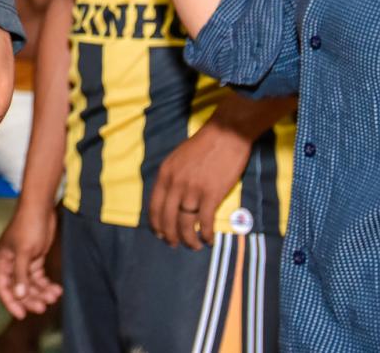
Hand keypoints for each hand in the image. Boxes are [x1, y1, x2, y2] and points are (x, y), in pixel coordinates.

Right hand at [0, 199, 62, 318]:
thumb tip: (19, 295)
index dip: (11, 302)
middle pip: (18, 288)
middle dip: (30, 298)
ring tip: (54, 295)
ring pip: (30, 285)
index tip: (22, 315)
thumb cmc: (28, 226)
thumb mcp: (24, 252)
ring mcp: (22, 262)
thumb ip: (21, 275)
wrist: (41, 209)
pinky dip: (47, 284)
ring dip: (41, 292)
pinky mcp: (34, 259)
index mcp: (1, 261)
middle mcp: (9, 263)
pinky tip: (56, 289)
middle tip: (43, 307)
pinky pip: (39, 278)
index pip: (3, 287)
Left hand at [147, 121, 252, 249]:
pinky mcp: (212, 194)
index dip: (156, 223)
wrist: (225, 135)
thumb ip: (171, 178)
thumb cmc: (202, 146)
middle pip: (167, 218)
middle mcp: (175, 184)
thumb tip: (169, 198)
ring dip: (188, 239)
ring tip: (193, 246)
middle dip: (169, 235)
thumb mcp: (177, 159)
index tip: (160, 233)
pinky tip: (208, 240)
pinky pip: (205, 221)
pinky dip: (206, 234)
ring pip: (185, 223)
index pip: (154, 205)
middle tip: (174, 244)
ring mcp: (193, 190)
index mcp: (165, 174)